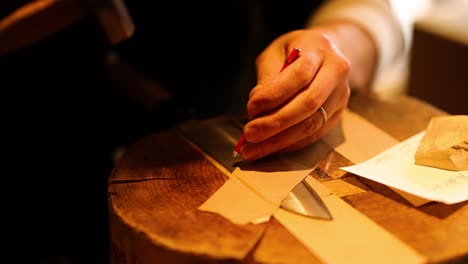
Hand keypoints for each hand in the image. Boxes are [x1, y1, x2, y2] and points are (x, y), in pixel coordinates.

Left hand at [240, 28, 350, 160]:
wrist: (328, 53)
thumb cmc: (295, 50)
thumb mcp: (276, 52)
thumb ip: (268, 75)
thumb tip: (256, 107)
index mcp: (320, 50)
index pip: (299, 75)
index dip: (275, 94)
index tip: (251, 107)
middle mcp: (336, 73)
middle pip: (309, 104)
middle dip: (276, 122)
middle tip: (249, 134)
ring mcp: (341, 97)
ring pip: (311, 125)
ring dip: (280, 140)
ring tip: (252, 150)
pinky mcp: (337, 116)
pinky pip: (313, 135)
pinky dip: (289, 144)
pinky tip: (269, 148)